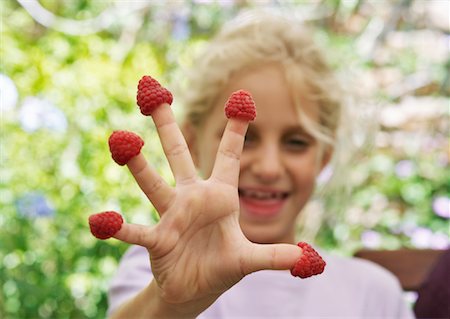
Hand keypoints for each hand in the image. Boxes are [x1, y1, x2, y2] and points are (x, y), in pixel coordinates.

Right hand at [104, 102, 300, 312]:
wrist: (194, 289)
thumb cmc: (220, 266)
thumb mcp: (249, 260)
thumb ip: (273, 255)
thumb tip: (306, 257)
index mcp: (219, 196)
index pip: (229, 156)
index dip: (236, 129)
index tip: (242, 99)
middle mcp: (192, 198)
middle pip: (179, 155)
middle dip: (168, 125)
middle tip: (153, 93)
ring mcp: (172, 217)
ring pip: (154, 184)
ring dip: (139, 165)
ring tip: (121, 139)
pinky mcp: (158, 241)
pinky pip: (137, 232)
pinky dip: (120, 228)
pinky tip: (99, 220)